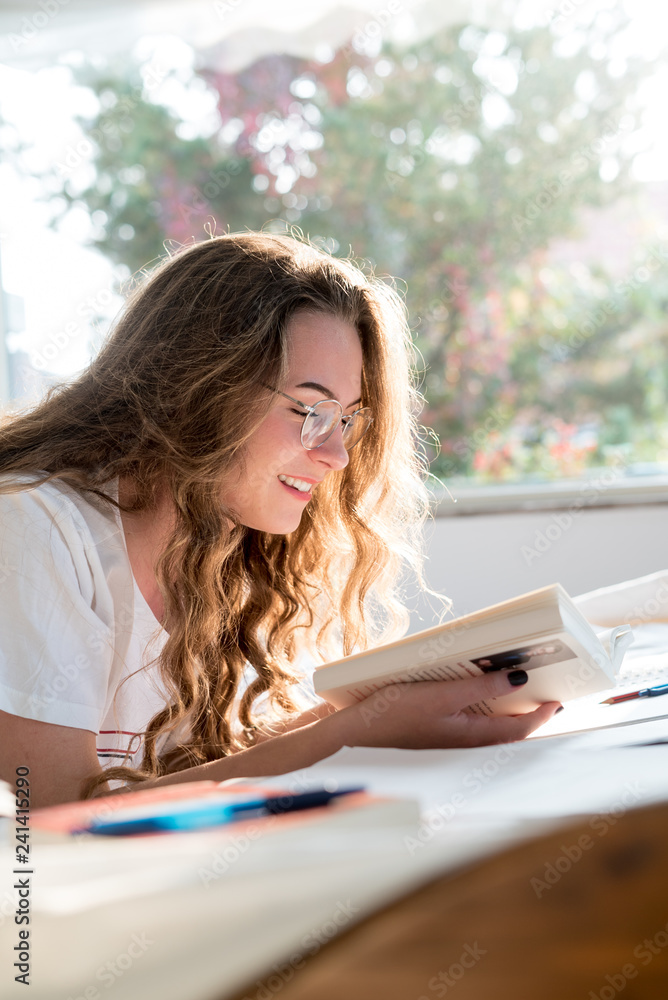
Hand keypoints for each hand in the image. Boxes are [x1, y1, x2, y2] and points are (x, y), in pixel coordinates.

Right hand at [332, 670, 561, 749]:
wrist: (349, 733)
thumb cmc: (392, 716)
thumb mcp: (441, 695)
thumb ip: (481, 687)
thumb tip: (519, 679)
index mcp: (470, 737)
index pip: (519, 730)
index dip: (542, 715)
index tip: (559, 699)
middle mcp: (462, 739)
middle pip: (506, 728)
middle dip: (527, 711)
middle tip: (543, 689)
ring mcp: (446, 734)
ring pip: (486, 722)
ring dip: (502, 706)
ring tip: (514, 683)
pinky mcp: (431, 725)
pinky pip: (465, 716)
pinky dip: (477, 702)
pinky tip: (470, 685)